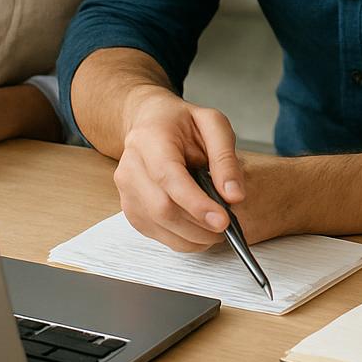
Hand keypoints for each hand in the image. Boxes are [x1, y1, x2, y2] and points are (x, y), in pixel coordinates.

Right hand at [114, 86, 245, 251]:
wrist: (151, 123)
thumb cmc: (181, 123)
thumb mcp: (213, 125)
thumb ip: (225, 159)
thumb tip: (234, 196)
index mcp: (150, 139)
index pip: (169, 178)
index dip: (196, 203)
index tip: (222, 220)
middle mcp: (131, 166)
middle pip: (162, 208)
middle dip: (199, 225)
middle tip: (227, 225)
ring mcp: (127, 191)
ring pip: (160, 225)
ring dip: (193, 236)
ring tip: (216, 227)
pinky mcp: (131, 209)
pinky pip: (157, 234)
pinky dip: (182, 238)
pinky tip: (199, 228)